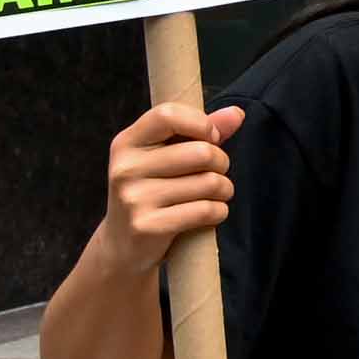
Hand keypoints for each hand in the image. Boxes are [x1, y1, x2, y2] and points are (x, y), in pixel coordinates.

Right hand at [95, 102, 243, 272]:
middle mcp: (125, 168)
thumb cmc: (152, 192)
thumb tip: (236, 113)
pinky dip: (219, 212)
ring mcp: (134, 198)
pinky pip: (206, 210)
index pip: (168, 115)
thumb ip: (200, 132)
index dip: (201, 124)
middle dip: (221, 163)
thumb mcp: (165, 157)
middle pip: (201, 152)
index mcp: (126, 143)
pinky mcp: (147, 226)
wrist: (122, 245)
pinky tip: (210, 214)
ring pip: (209, 182)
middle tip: (215, 174)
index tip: (211, 138)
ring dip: (224, 190)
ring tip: (214, 195)